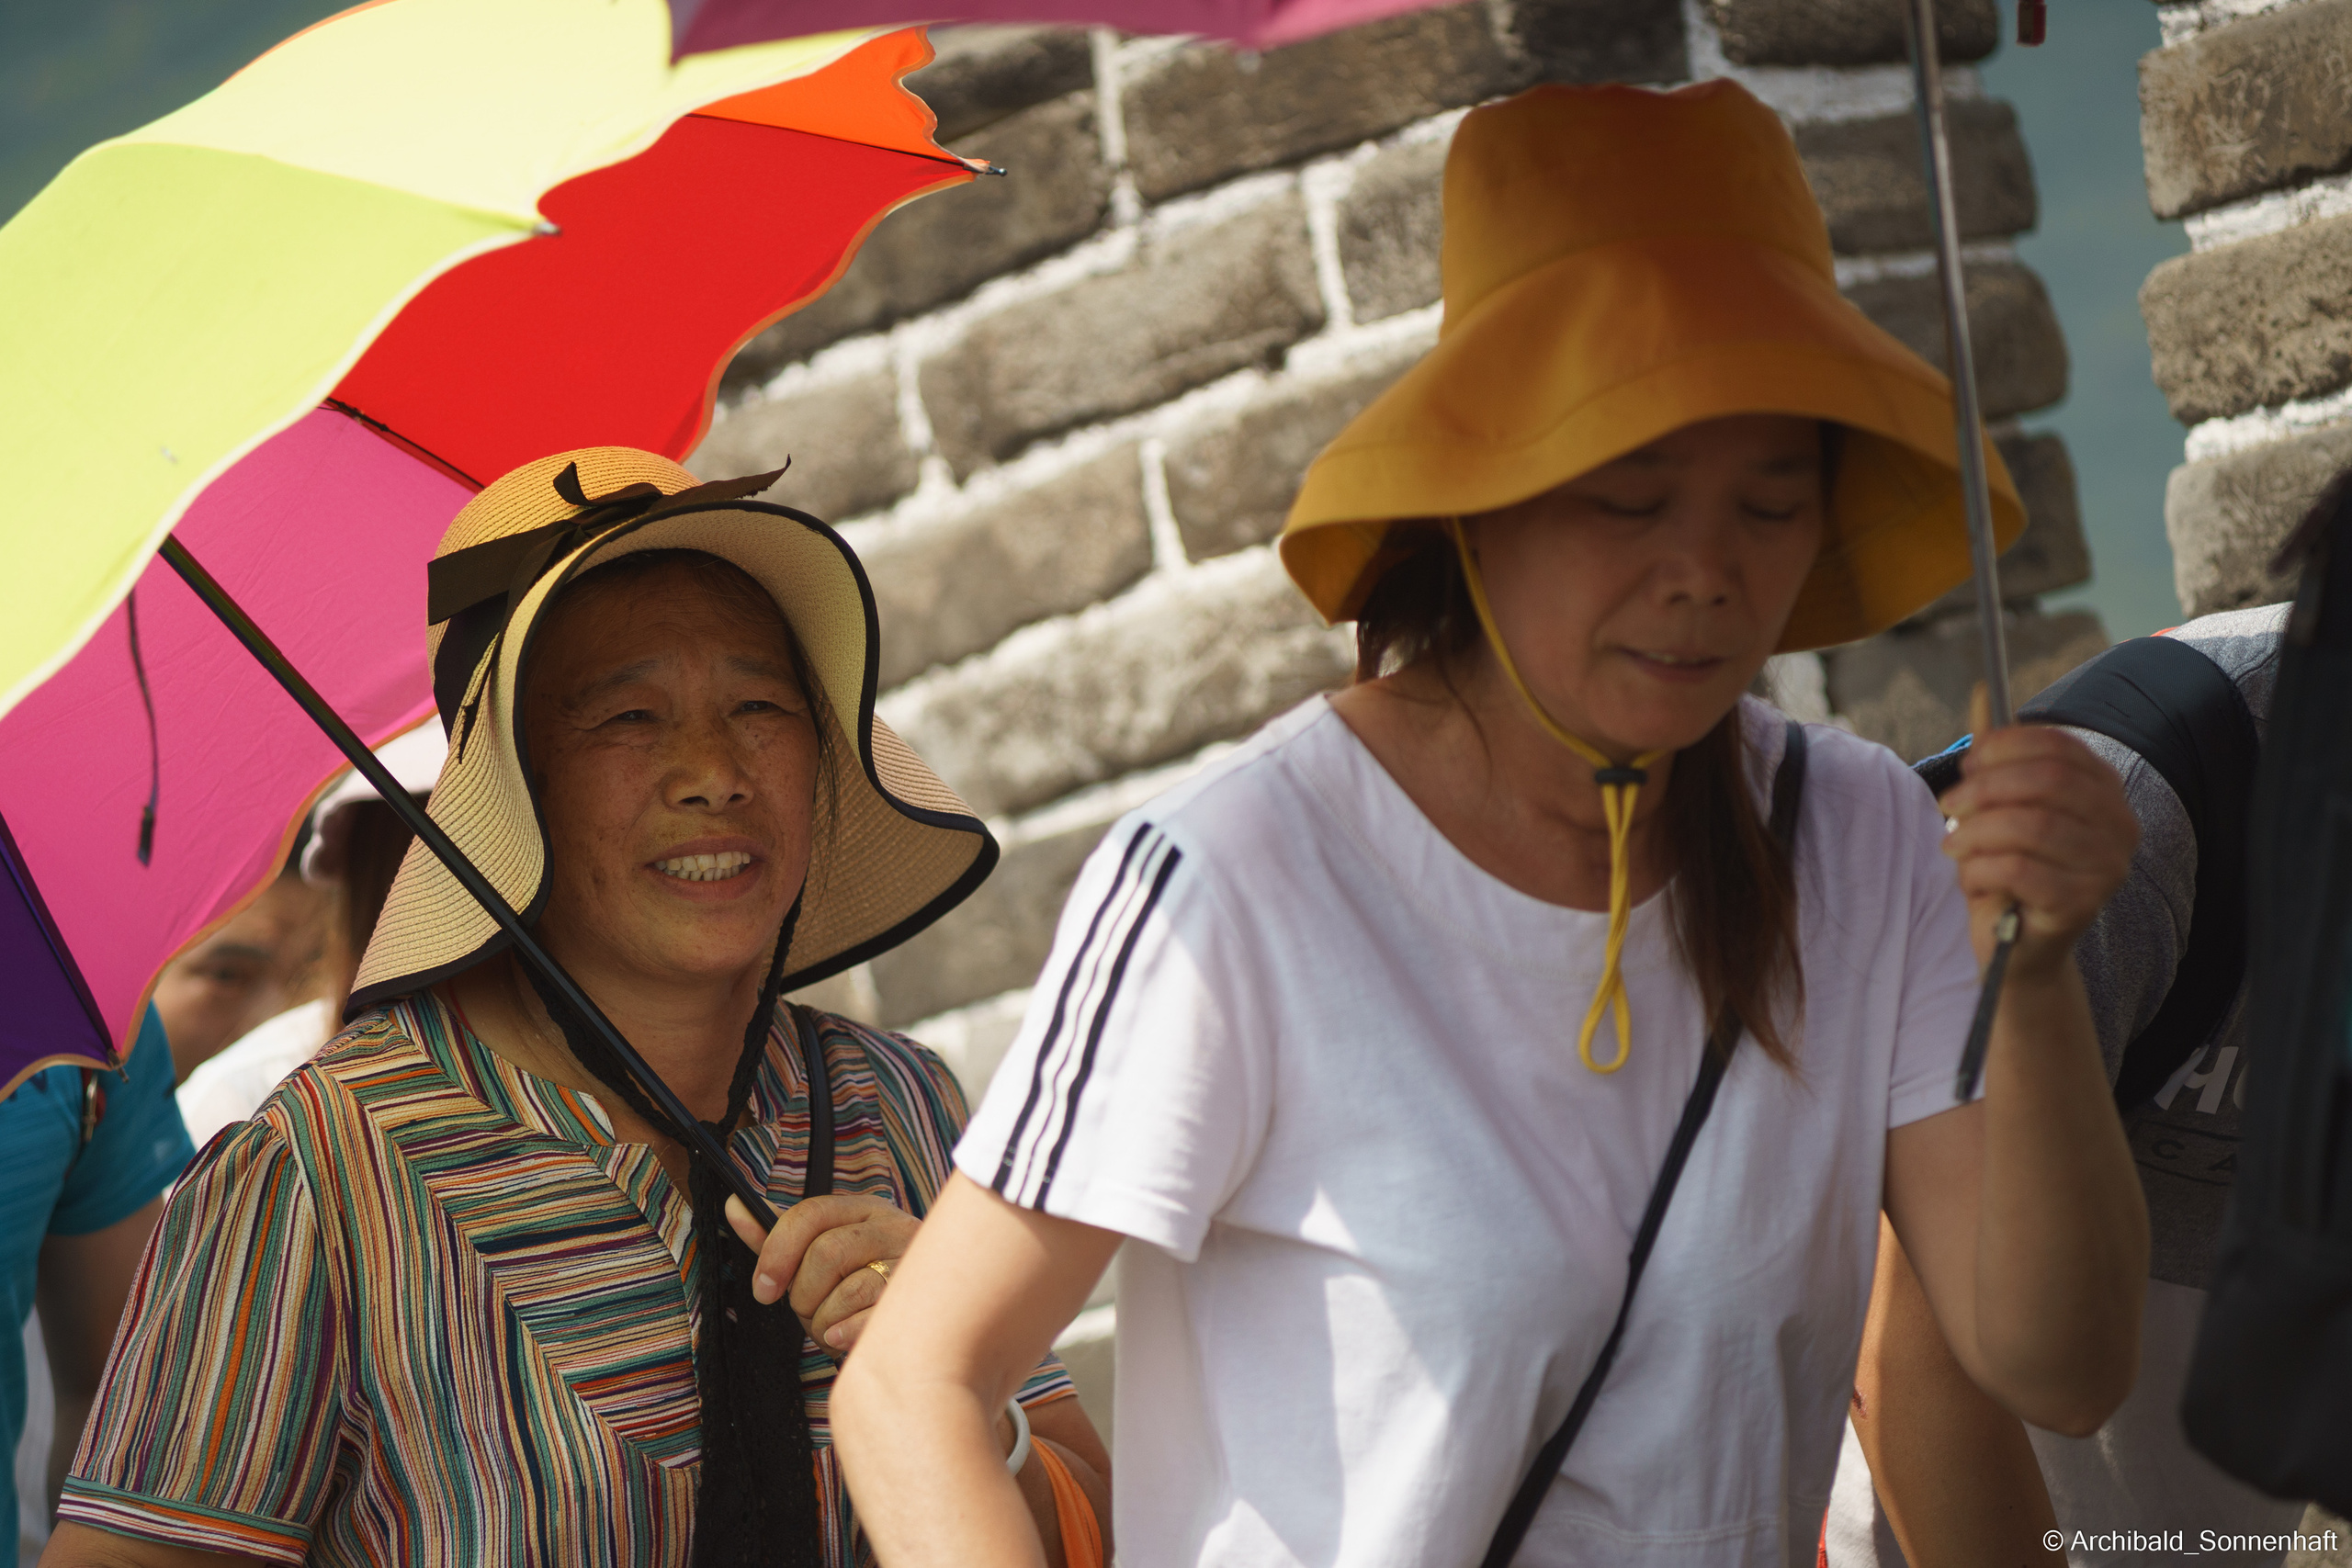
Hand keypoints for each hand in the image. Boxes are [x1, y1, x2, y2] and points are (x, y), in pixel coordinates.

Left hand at [725, 1193, 919, 1354]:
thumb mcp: (819, 1258)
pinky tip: (845, 1337)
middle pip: (827, 1252)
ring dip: (826, 1322)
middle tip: (810, 1311)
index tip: (764, 1288)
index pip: (811, 1214)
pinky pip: (871, 1321)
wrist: (915, 1321)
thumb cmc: (857, 1288)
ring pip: (850, 1291)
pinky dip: (847, 1335)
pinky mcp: (924, 1303)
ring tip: (834, 1325)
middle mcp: (893, 1227)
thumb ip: (779, 1238)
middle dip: (804, 1295)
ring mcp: (913, 1264)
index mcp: (864, 1210)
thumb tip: (735, 1206)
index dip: (778, 1252)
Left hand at [1938, 725, 2137, 977]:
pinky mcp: (2083, 904)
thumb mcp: (1997, 806)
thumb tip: (1982, 694)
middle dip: (1983, 789)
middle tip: (1948, 807)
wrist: (2015, 947)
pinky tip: (1970, 878)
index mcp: (2104, 790)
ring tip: (1954, 848)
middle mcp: (2119, 825)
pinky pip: (2019, 869)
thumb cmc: (2007, 868)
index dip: (2004, 747)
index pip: (2058, 746)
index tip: (1968, 763)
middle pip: (2045, 781)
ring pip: (2029, 826)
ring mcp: (2108, 866)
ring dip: (1974, 834)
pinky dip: (1979, 869)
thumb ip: (1995, 754)